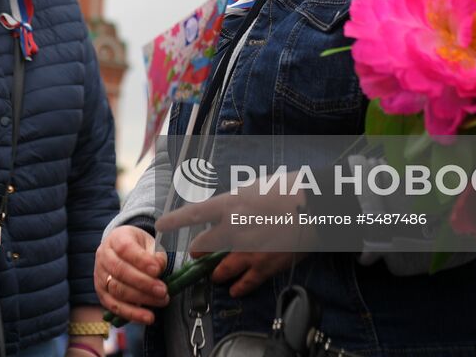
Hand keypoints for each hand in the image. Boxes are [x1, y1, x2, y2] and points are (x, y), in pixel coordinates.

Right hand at [95, 226, 167, 325]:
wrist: (121, 251)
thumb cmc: (138, 247)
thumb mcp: (149, 243)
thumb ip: (155, 254)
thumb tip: (158, 269)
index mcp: (116, 238)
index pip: (125, 248)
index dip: (141, 260)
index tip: (157, 269)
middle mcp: (104, 256)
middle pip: (120, 271)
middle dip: (144, 283)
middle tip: (163, 290)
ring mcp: (100, 275)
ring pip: (117, 290)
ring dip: (140, 299)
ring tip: (161, 301)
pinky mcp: (101, 294)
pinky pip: (114, 306)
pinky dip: (131, 313)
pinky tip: (146, 316)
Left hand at [156, 189, 307, 298]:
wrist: (315, 207)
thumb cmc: (287, 191)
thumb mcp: (254, 188)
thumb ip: (235, 202)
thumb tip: (222, 210)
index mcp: (231, 204)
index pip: (194, 213)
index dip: (174, 221)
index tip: (160, 226)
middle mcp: (235, 228)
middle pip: (203, 247)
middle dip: (200, 251)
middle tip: (200, 251)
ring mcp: (248, 250)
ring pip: (219, 270)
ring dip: (216, 272)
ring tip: (218, 272)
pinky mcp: (264, 266)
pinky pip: (242, 284)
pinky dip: (236, 287)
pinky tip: (234, 288)